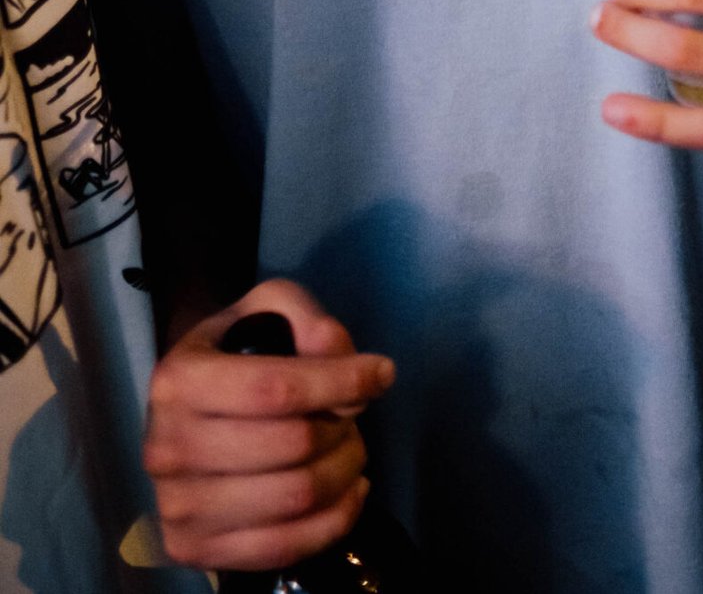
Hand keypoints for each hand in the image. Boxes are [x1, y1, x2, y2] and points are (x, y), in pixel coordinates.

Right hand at [143, 278, 393, 572]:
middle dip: (343, 427)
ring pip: (294, 498)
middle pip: (291, 446)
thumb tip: (334, 351)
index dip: (340, 382)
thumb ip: (307, 317)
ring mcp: (176, 506)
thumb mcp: (269, 308)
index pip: (274, 389)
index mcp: (179, 380)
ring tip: (348, 448)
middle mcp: (167, 447)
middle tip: (353, 416)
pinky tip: (348, 491)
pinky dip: (335, 520)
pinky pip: (283, 547)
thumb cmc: (238, 350)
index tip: (381, 373)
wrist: (188, 408)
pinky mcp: (192, 548)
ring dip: (344, 470)